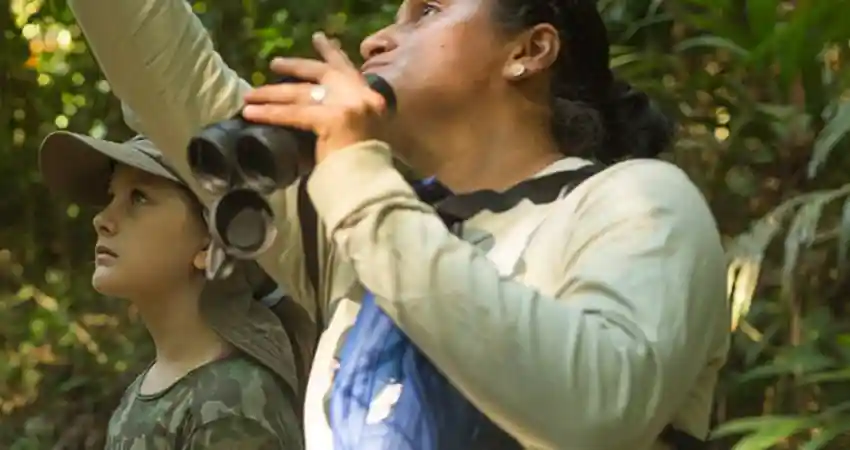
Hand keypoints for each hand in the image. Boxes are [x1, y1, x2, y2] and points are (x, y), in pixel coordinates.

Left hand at [242, 32, 387, 162]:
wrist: (370, 181)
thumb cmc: (364, 165)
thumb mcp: (361, 132)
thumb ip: (343, 116)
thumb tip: (315, 110)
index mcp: (370, 98)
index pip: (348, 69)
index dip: (331, 54)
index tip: (319, 39)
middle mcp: (360, 97)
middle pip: (321, 74)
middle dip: (295, 66)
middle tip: (274, 63)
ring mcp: (348, 106)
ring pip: (302, 94)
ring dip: (272, 94)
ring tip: (250, 96)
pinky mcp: (331, 119)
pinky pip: (294, 114)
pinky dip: (270, 113)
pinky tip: (252, 113)